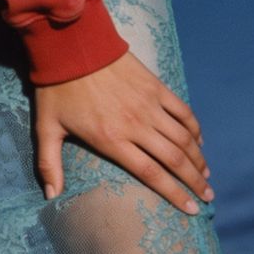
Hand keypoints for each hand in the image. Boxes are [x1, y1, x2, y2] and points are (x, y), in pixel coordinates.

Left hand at [32, 50, 213, 213]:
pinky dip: (195, 128)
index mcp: (112, 139)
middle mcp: (136, 125)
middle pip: (175, 160)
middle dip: (195, 182)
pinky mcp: (155, 86)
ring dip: (199, 159)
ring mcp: (148, 104)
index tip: (191, 209)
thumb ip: (49, 164)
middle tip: (207, 196)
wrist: (70, 44)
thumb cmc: (56, 88)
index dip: (174, 194)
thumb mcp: (46, 127)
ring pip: (184, 138)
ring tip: (206, 175)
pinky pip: (183, 111)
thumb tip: (50, 196)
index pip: (152, 174)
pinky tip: (199, 142)